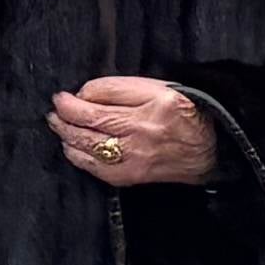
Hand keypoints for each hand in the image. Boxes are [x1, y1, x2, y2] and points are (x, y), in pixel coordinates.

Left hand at [53, 76, 215, 186]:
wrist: (209, 151)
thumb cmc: (184, 114)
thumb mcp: (161, 89)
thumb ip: (123, 89)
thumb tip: (86, 95)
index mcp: (153, 102)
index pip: (103, 95)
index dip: (77, 96)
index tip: (65, 95)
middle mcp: (143, 130)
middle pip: (90, 121)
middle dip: (64, 115)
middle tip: (55, 109)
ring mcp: (134, 157)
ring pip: (86, 145)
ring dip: (65, 134)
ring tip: (58, 125)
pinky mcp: (129, 176)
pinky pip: (93, 167)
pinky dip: (77, 156)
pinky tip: (71, 147)